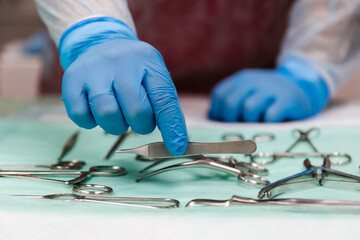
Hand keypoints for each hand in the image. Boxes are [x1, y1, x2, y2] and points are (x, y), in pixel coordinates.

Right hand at [62, 39, 187, 154]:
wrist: (99, 44)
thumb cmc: (133, 70)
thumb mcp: (153, 78)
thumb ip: (165, 107)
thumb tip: (176, 144)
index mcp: (148, 60)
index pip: (164, 99)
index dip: (171, 127)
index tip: (176, 148)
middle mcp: (121, 60)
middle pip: (136, 111)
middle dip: (141, 125)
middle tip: (138, 119)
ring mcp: (94, 68)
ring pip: (107, 114)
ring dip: (116, 125)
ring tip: (118, 113)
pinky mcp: (71, 79)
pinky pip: (81, 116)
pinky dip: (91, 122)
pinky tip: (96, 111)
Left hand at [209, 59, 328, 121]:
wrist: (302, 87)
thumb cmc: (269, 98)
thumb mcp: (249, 93)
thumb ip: (231, 103)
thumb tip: (212, 119)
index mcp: (241, 79)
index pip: (220, 95)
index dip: (218, 113)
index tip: (225, 123)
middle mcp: (254, 81)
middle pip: (230, 103)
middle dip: (231, 120)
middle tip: (240, 127)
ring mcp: (271, 89)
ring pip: (249, 109)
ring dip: (250, 122)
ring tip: (258, 123)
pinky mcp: (288, 100)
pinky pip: (270, 116)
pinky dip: (267, 124)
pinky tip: (271, 123)